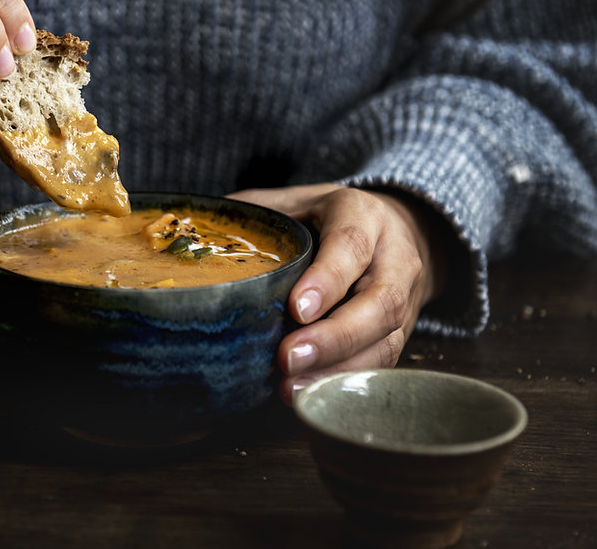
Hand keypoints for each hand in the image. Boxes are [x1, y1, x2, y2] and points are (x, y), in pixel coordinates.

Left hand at [228, 184, 448, 404]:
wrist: (394, 229)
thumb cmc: (325, 218)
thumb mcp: (292, 203)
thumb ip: (253, 215)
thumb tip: (193, 234)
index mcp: (362, 216)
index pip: (351, 245)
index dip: (327, 279)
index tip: (296, 309)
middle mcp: (393, 258)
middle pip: (380, 303)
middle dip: (334, 338)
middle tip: (288, 358)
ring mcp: (403, 298)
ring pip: (386, 340)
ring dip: (338, 369)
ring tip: (291, 388)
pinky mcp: (400, 332)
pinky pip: (382, 362)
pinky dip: (344, 381)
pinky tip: (308, 394)